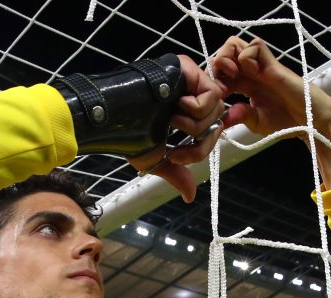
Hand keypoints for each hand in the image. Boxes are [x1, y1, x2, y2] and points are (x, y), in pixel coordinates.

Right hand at [128, 55, 226, 202]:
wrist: (113, 117)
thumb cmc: (128, 135)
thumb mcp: (157, 158)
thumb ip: (177, 173)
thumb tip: (190, 197)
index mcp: (182, 112)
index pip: (210, 130)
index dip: (202, 148)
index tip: (179, 158)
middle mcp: (187, 93)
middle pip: (216, 120)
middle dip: (200, 143)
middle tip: (177, 151)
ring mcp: (188, 79)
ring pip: (216, 108)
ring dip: (194, 126)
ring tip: (171, 123)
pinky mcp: (188, 68)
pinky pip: (211, 94)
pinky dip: (196, 108)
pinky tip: (175, 106)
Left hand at [212, 37, 330, 186]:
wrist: (309, 120)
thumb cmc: (286, 120)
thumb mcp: (256, 122)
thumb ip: (240, 117)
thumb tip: (221, 121)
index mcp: (244, 83)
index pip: (220, 72)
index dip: (212, 81)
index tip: (215, 98)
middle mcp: (250, 72)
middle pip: (224, 53)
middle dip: (216, 66)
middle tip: (221, 84)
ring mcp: (260, 66)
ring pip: (235, 44)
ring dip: (227, 57)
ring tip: (232, 76)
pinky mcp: (272, 64)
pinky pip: (254, 46)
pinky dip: (245, 57)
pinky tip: (249, 73)